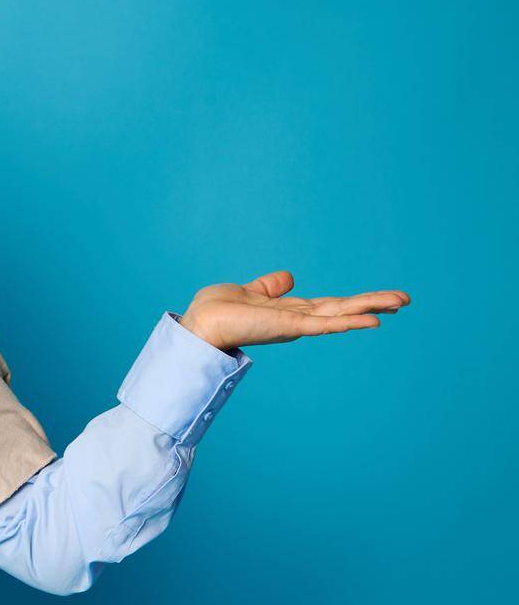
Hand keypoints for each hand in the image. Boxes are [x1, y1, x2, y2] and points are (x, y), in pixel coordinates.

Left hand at [178, 270, 409, 353]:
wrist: (199, 324)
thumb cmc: (217, 311)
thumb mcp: (249, 291)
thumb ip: (270, 286)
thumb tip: (288, 277)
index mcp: (290, 310)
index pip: (331, 305)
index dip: (356, 301)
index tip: (384, 299)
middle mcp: (297, 319)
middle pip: (343, 309)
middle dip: (373, 303)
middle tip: (406, 299)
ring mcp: (296, 324)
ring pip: (340, 315)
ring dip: (369, 309)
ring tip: (399, 303)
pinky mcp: (289, 328)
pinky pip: (324, 324)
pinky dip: (347, 322)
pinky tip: (371, 320)